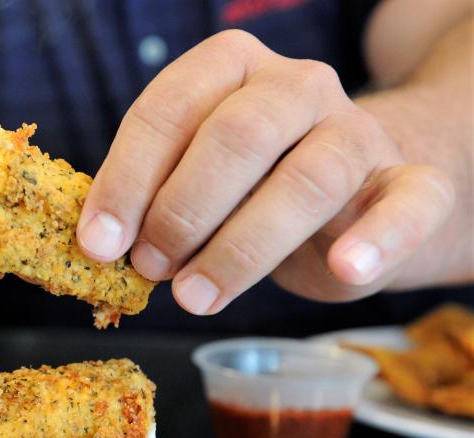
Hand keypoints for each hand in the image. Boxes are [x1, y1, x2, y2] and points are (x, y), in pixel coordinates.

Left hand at [77, 30, 454, 313]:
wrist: (347, 197)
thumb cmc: (250, 189)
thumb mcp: (194, 179)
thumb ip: (154, 197)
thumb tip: (99, 245)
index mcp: (230, 69)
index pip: (168, 109)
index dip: (127, 179)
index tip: (98, 243)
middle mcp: (297, 86)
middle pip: (237, 137)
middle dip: (181, 211)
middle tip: (148, 269)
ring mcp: (357, 132)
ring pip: (308, 179)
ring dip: (242, 248)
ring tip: (195, 297)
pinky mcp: (409, 182)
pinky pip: (411, 200)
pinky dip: (379, 239)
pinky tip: (346, 269)